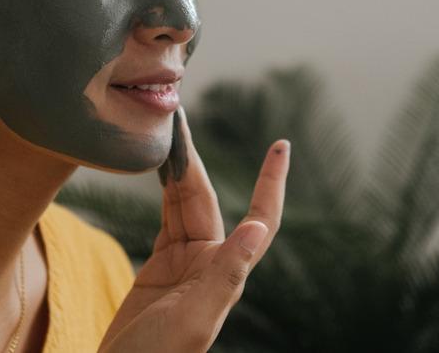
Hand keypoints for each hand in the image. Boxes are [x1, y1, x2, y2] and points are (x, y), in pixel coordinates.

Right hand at [98, 106, 289, 352]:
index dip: (271, 182)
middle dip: (194, 160)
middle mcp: (210, 262)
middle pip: (207, 199)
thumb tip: (258, 228)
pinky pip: (166, 217)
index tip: (281, 145)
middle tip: (177, 120)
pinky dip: (163, 192)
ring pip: (184, 203)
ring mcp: (184, 262)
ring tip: (167, 134)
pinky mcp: (159, 265)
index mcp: (225, 271)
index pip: (259, 217)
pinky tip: (158, 171)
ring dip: (177, 171)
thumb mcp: (194, 318)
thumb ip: (225, 274)